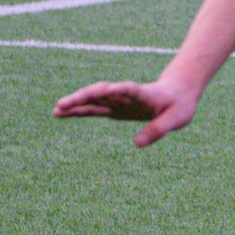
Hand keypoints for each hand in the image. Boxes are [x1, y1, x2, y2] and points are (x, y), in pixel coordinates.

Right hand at [52, 77, 199, 147]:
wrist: (177, 93)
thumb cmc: (178, 106)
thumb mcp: (176, 119)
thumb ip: (158, 130)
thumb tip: (136, 144)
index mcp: (145, 94)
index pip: (131, 90)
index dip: (121, 89)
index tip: (110, 89)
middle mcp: (126, 94)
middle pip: (102, 92)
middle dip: (83, 97)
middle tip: (64, 104)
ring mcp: (118, 100)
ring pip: (93, 99)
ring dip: (75, 103)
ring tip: (56, 110)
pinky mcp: (114, 108)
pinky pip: (93, 108)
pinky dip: (78, 111)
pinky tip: (61, 114)